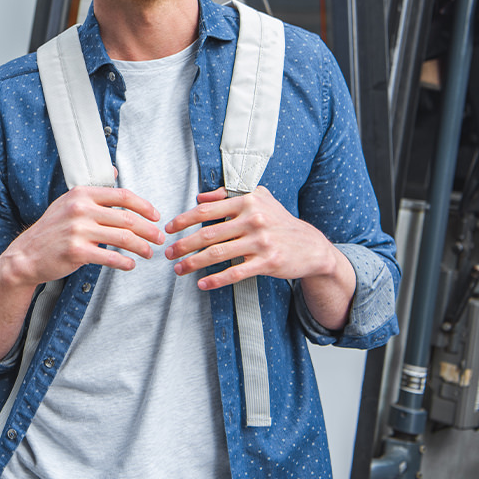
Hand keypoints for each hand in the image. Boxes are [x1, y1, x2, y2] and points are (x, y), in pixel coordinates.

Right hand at [0, 186, 162, 361]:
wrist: (26, 255)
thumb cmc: (51, 230)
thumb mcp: (68, 202)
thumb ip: (94, 191)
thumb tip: (115, 170)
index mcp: (81, 194)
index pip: (122, 196)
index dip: (144, 206)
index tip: (156, 216)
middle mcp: (80, 209)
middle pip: (127, 219)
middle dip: (149, 230)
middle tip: (159, 238)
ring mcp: (77, 231)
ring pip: (123, 239)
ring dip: (142, 247)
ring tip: (149, 252)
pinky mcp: (76, 252)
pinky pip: (110, 258)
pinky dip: (125, 263)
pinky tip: (130, 264)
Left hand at [163, 186, 338, 290]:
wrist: (310, 246)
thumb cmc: (278, 221)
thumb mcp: (258, 198)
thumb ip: (227, 195)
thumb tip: (200, 196)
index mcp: (247, 202)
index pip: (206, 210)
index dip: (184, 220)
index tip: (169, 229)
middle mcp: (253, 220)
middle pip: (208, 234)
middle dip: (183, 245)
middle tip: (168, 253)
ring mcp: (261, 242)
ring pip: (218, 254)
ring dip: (193, 263)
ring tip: (179, 269)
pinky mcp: (268, 262)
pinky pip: (235, 272)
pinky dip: (216, 279)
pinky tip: (202, 283)